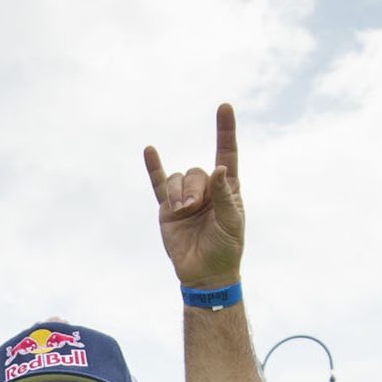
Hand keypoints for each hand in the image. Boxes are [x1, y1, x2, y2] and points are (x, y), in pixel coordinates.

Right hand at [144, 102, 245, 290]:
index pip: (227, 154)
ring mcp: (185, 198)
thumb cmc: (225, 249)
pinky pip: (159, 184)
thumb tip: (218, 169)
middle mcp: (206, 189)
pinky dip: (154, 168)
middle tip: (194, 207)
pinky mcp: (168, 209)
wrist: (205, 274)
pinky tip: (149, 151)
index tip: (224, 107)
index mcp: (226, 189)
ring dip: (179, 193)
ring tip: (183, 212)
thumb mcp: (231, 223)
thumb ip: (224, 196)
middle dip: (193, 187)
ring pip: (177, 179)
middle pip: (195, 171)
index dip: (225, 132)